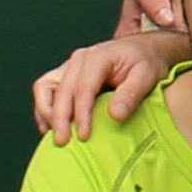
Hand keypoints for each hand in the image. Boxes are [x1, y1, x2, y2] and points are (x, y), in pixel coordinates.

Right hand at [32, 30, 174, 143]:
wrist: (145, 50)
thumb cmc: (146, 61)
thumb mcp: (147, 76)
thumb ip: (131, 95)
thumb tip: (115, 115)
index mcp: (98, 57)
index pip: (82, 89)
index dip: (81, 114)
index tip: (83, 135)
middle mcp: (79, 59)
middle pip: (60, 91)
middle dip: (59, 118)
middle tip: (64, 142)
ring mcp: (70, 66)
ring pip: (45, 88)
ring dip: (47, 112)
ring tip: (55, 135)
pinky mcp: (66, 75)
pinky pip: (46, 91)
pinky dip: (45, 109)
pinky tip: (50, 127)